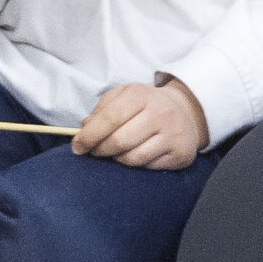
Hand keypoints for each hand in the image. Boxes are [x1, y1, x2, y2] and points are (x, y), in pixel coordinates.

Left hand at [73, 78, 208, 169]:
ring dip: (117, 159)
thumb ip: (102, 110)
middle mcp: (160, 112)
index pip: (109, 118)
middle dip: (100, 150)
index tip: (78, 147)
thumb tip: (84, 130)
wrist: (185, 111)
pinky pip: (148, 166)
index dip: (89, 135)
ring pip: (133, 158)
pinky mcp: (181, 153)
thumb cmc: (146, 105)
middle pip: (119, 141)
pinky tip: (136, 155)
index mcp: (141, 95)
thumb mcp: (124, 96)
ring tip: (116, 153)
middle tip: (94, 152)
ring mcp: (172, 133)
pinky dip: (136, 164)